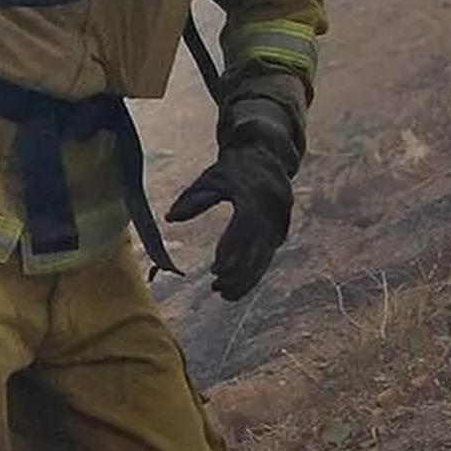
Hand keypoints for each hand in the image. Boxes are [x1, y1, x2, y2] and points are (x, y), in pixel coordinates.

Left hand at [163, 97, 299, 298]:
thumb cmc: (233, 168)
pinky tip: (238, 288)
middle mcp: (271, 211)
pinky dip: (253, 273)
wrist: (266, 155)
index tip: (215, 269)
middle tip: (217, 289)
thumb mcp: (211, 179)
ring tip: (224, 295)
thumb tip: (170, 217)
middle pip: (257, 248)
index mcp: (254, 195)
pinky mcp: (280, 231)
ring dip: (246, 279)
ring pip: (264, 257)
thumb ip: (193, 199)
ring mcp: (279, 222)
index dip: (231, 249)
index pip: (244, 227)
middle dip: (239, 272)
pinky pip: (267, 256)